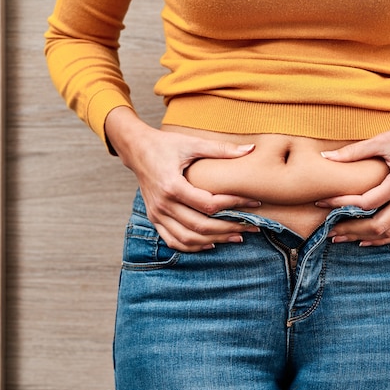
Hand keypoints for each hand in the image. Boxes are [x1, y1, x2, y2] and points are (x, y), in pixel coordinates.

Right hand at [106, 107, 261, 251]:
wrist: (136, 149)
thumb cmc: (165, 144)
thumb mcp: (192, 143)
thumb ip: (221, 149)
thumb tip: (251, 149)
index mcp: (172, 185)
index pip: (208, 204)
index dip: (233, 205)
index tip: (253, 202)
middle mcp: (163, 204)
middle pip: (200, 226)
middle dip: (229, 228)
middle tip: (251, 227)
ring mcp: (156, 214)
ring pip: (188, 238)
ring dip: (214, 240)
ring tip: (236, 237)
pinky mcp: (154, 218)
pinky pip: (173, 240)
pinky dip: (193, 246)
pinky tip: (211, 243)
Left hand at [317, 105, 389, 245]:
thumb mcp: (383, 140)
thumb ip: (354, 151)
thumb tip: (326, 156)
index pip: (367, 202)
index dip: (342, 204)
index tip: (323, 203)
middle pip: (377, 224)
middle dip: (350, 229)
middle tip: (328, 229)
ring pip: (388, 232)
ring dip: (363, 237)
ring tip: (341, 237)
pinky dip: (381, 238)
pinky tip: (363, 240)